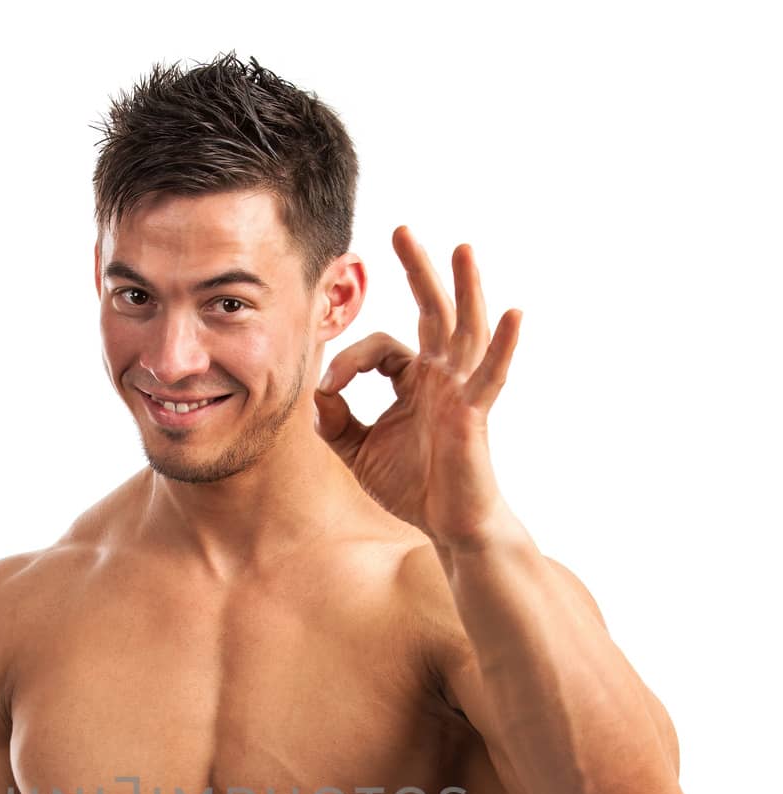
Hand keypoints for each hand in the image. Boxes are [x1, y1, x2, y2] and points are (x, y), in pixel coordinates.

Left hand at [314, 228, 522, 548]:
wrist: (450, 525)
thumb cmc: (413, 487)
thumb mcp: (359, 451)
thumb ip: (335, 422)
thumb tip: (317, 395)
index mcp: (415, 381)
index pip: (380, 349)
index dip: (350, 361)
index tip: (329, 387)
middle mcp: (442, 376)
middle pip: (432, 312)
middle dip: (417, 270)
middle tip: (400, 229)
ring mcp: (463, 390)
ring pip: (466, 329)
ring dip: (466, 288)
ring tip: (463, 249)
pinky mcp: (476, 413)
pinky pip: (492, 374)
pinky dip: (505, 344)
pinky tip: (514, 313)